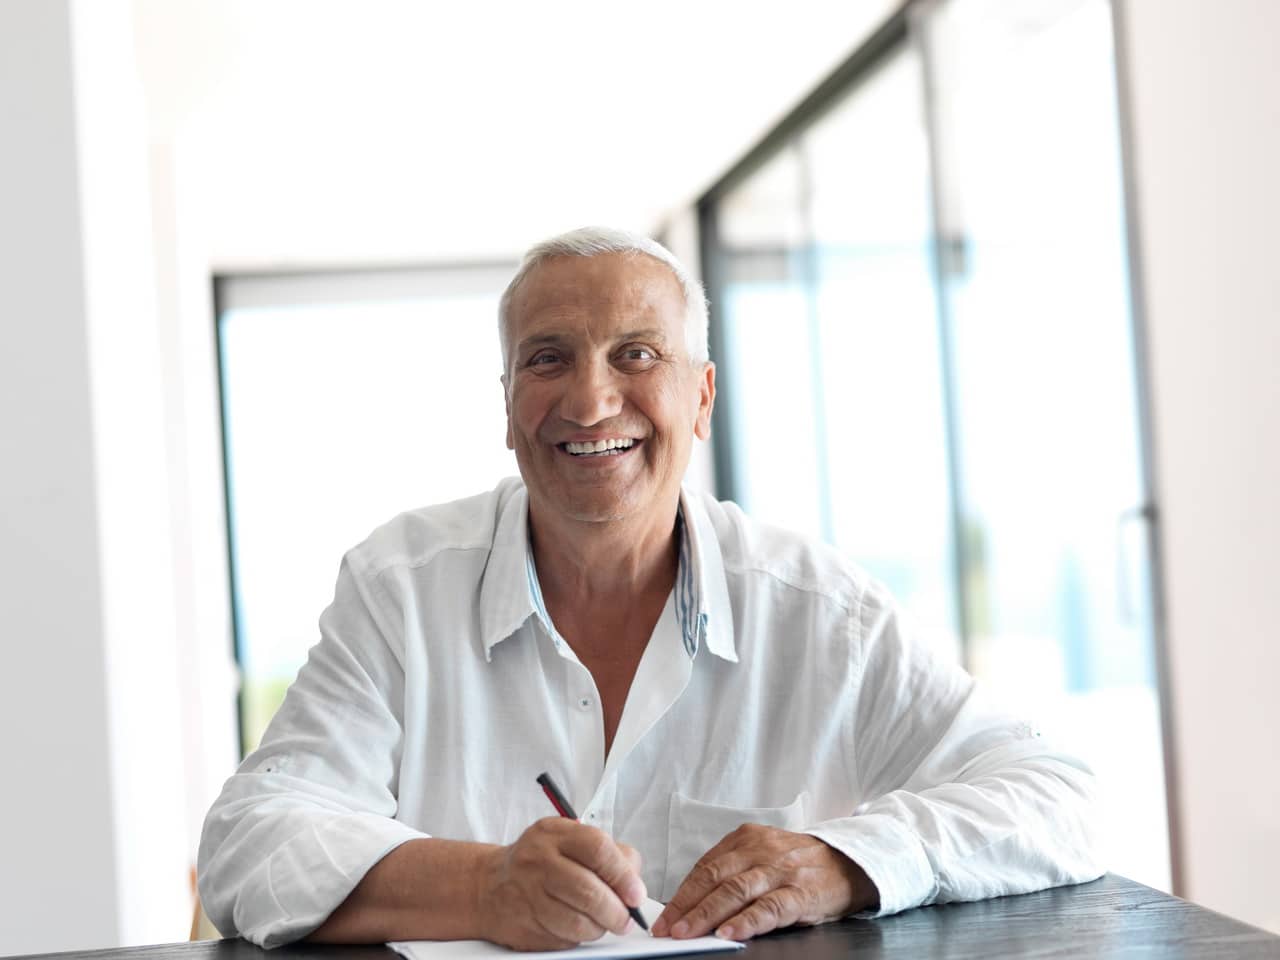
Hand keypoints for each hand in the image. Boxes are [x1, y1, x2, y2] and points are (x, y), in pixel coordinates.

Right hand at [476, 817, 646, 950]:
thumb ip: (607, 854)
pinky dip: (578, 938)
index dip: (623, 875)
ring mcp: (528, 894)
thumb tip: (634, 882)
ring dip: (599, 928)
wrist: (490, 884)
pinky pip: (563, 940)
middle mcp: (538, 861)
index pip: (597, 849)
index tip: (636, 894)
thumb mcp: (570, 839)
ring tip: (602, 922)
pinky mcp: (524, 926)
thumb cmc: (540, 861)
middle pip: (588, 891)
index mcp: (555, 834)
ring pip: (577, 922)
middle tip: (625, 918)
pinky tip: (576, 926)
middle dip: (616, 911)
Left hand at [652, 824, 877, 941]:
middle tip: (669, 928)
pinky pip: (769, 908)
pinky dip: (747, 921)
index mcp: (745, 840)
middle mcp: (760, 851)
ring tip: (689, 932)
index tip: (664, 917)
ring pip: (736, 891)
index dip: (682, 894)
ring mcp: (780, 871)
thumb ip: (732, 870)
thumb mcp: (763, 853)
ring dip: (708, 914)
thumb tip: (692, 901)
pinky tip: (730, 933)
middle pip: (715, 878)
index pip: (705, 868)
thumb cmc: (798, 863)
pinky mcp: (800, 893)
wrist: (848, 862)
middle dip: (687, 906)